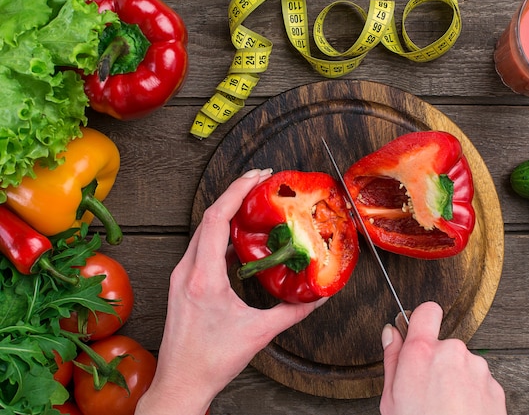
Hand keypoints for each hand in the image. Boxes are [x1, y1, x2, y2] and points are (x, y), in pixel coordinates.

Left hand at [135, 169, 325, 414]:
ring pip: (202, 231)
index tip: (257, 177)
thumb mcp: (259, 333)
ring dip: (226, 213)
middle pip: (209, 218)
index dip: (237, 192)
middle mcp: (187, 271)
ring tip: (251, 203)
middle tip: (260, 182)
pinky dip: (220, 234)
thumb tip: (317, 296)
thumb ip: (293, 312)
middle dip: (235, 194)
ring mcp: (181, 276)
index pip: (217, 219)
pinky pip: (201, 247)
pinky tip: (239, 238)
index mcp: (203, 278)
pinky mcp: (182, 283)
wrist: (181, 381)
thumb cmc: (210, 361)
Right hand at [380, 302, 506, 414]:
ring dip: (455, 377)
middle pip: (443, 343)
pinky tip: (460, 411)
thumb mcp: (392, 397)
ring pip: (462, 363)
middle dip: (436, 360)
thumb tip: (391, 334)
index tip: (417, 329)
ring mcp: (476, 368)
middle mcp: (452, 352)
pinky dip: (471, 392)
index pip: (426, 310)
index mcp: (422, 352)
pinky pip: (478, 380)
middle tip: (426, 388)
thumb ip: (392, 358)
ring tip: (445, 405)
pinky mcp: (494, 385)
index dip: (421, 319)